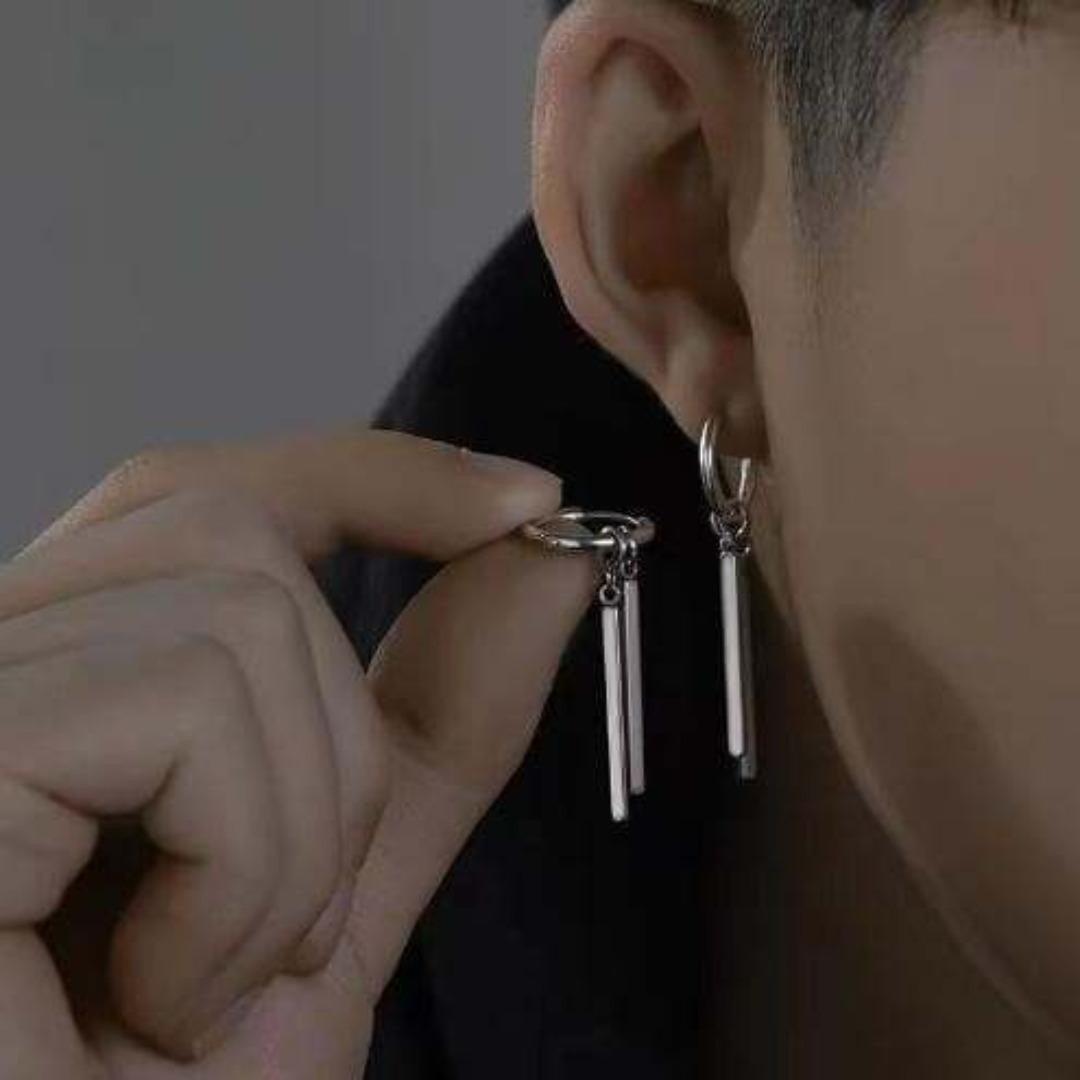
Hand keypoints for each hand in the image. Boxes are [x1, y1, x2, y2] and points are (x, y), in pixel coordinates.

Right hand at [0, 430, 594, 1077]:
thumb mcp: (345, 874)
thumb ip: (440, 709)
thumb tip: (550, 549)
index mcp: (61, 677)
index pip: (209, 495)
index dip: (376, 476)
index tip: (526, 500)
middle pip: (235, 534)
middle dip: (340, 744)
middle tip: (287, 932)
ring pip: (236, 615)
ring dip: (296, 839)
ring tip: (209, 987)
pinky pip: (184, 704)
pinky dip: (241, 874)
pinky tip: (159, 1000)